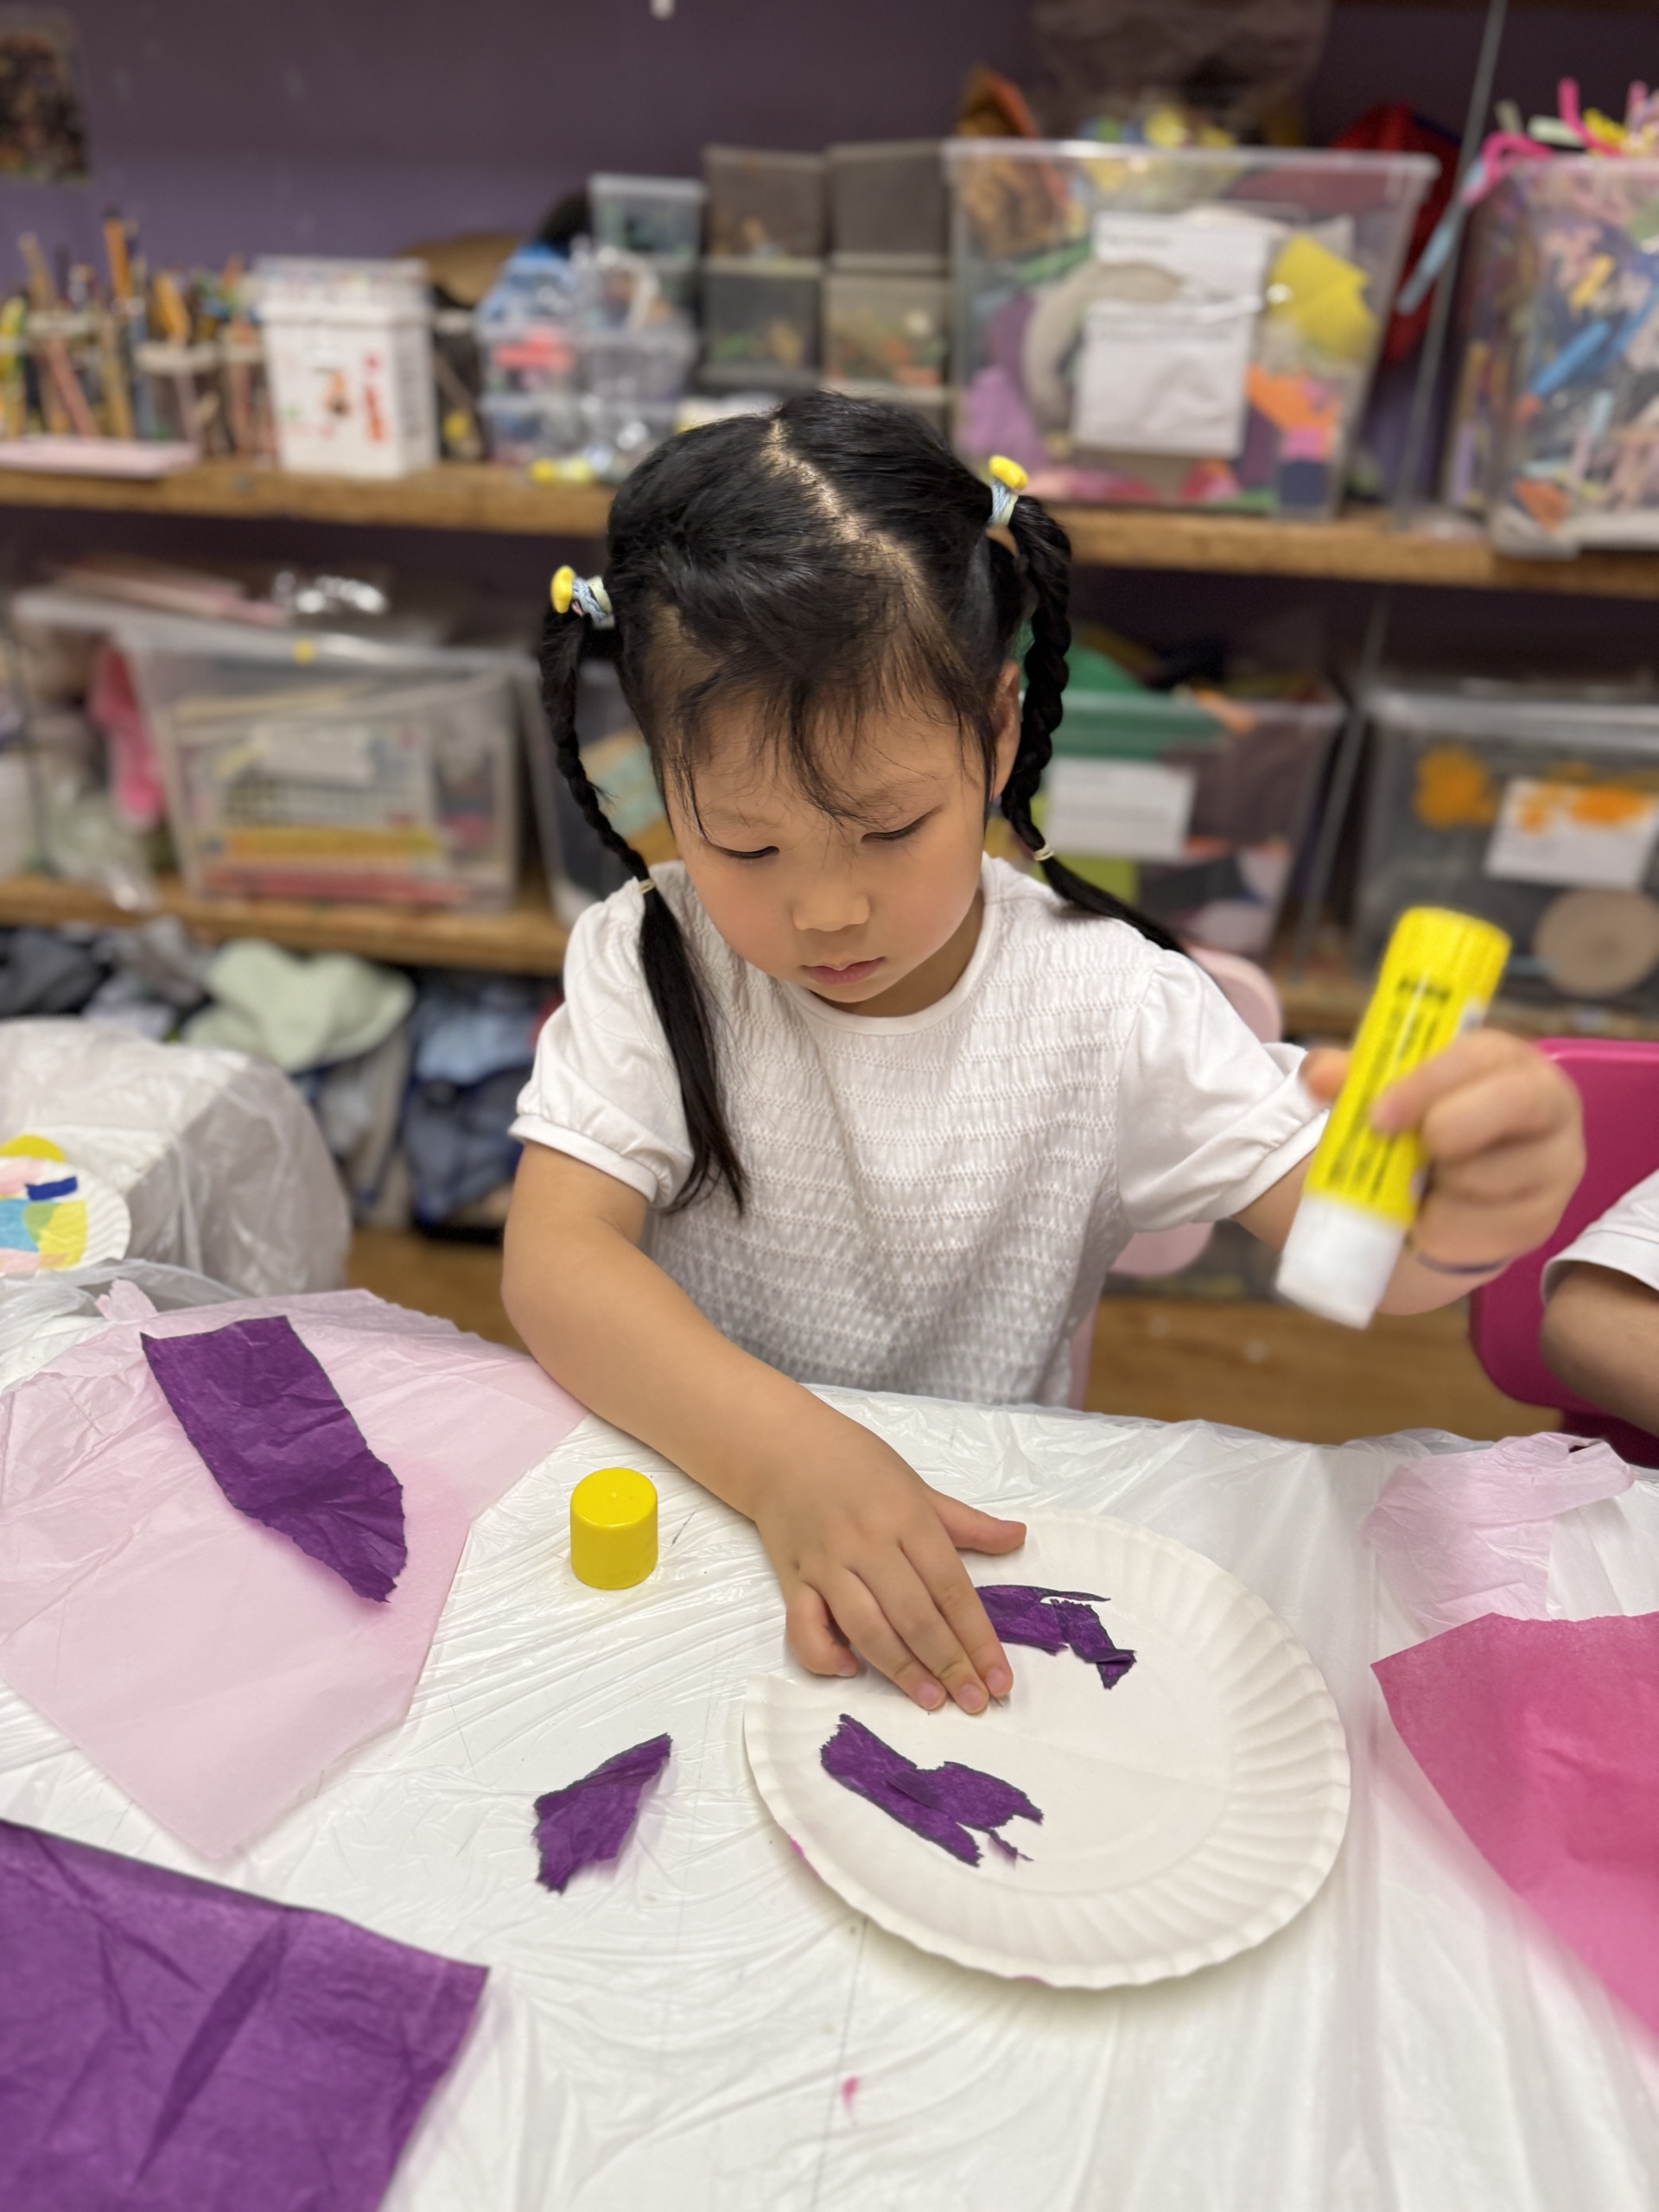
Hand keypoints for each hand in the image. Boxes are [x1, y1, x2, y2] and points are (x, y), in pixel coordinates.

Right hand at [751, 1402, 1025, 1713]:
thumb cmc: (856, 1464)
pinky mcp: (791, 1579)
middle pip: (915, 1615)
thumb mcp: (917, 1486)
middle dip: (949, 1664)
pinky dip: (824, 1654)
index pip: (951, 1589)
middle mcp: (868, 1543)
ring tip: (931, 1700)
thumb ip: (967, 1522)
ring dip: (901, 1670)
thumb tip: (1019, 1538)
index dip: (978, 1639)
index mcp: (907, 1517)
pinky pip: (804, 1627)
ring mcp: (827, 1563)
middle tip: (974, 1702)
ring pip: (866, 1627)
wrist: (783, 1446)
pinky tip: (849, 1671)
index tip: (999, 1680)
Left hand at [1302, 1031, 1582, 1270]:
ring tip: (1424, 1179)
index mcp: (1504, 1058)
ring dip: (1436, 1185)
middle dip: (1447, 1126)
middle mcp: (1548, 1103)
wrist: (1437, 1195)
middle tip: (1399, 1147)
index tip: (1380, 1115)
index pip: (1478, 1056)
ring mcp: (1556, 1163)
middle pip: (1513, 1102)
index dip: (1428, 1082)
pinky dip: (1441, 1226)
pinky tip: (1436, 1211)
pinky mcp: (1543, 1219)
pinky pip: (1482, 1228)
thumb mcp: (1383, 1094)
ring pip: (1488, 1175)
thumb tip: (1319, 1077)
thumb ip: (1350, 1076)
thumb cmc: (1417, 1125)